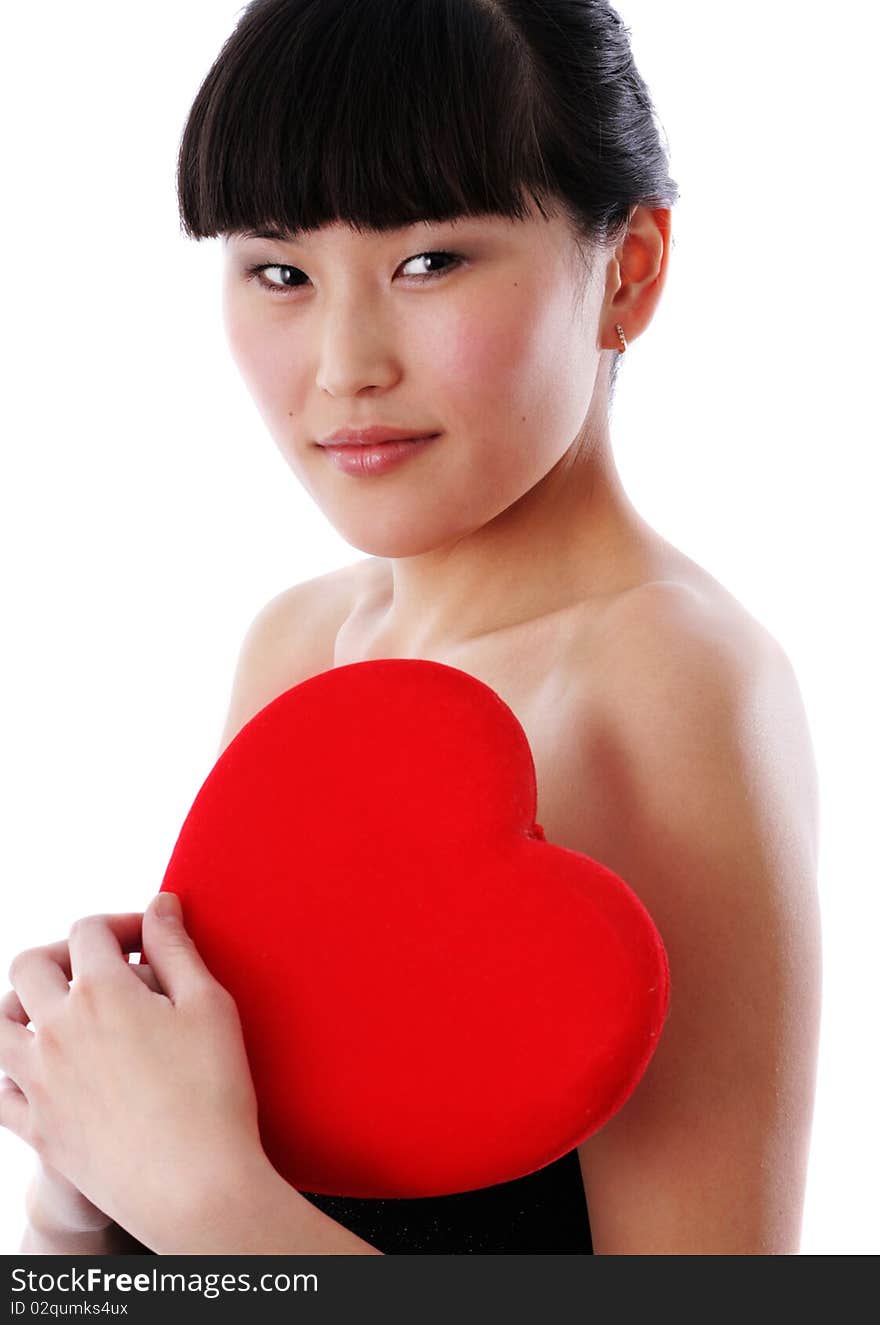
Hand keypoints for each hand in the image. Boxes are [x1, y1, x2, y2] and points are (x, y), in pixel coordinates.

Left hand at [0, 894, 268, 1249]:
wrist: (194, 1189)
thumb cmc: (213, 1094)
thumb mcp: (209, 1006)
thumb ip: (177, 948)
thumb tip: (159, 905)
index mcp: (101, 991)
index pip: (89, 930)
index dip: (121, 924)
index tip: (150, 941)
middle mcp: (56, 1029)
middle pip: (28, 965)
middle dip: (64, 953)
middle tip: (103, 968)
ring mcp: (38, 1081)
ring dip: (23, 1003)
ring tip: (60, 1010)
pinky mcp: (36, 1127)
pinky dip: (10, 1069)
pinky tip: (41, 1066)